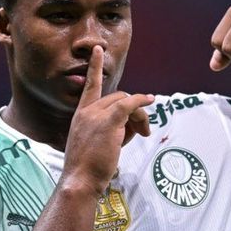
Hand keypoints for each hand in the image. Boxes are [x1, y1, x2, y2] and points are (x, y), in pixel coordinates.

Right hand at [62, 46, 153, 194]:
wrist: (79, 180)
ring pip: (126, 103)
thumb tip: (129, 126)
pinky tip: (151, 100)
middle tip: (140, 132)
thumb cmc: (86, 169)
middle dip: (133, 112)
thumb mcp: (93, 144)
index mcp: (80, 115)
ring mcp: (96, 115)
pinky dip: (141, 101)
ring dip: (139, 117)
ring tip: (141, 135)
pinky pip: (129, 104)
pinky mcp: (108, 121)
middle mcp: (87, 111)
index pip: (89, 86)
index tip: (98, 50)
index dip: (95, 67)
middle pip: (118, 97)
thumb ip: (108, 130)